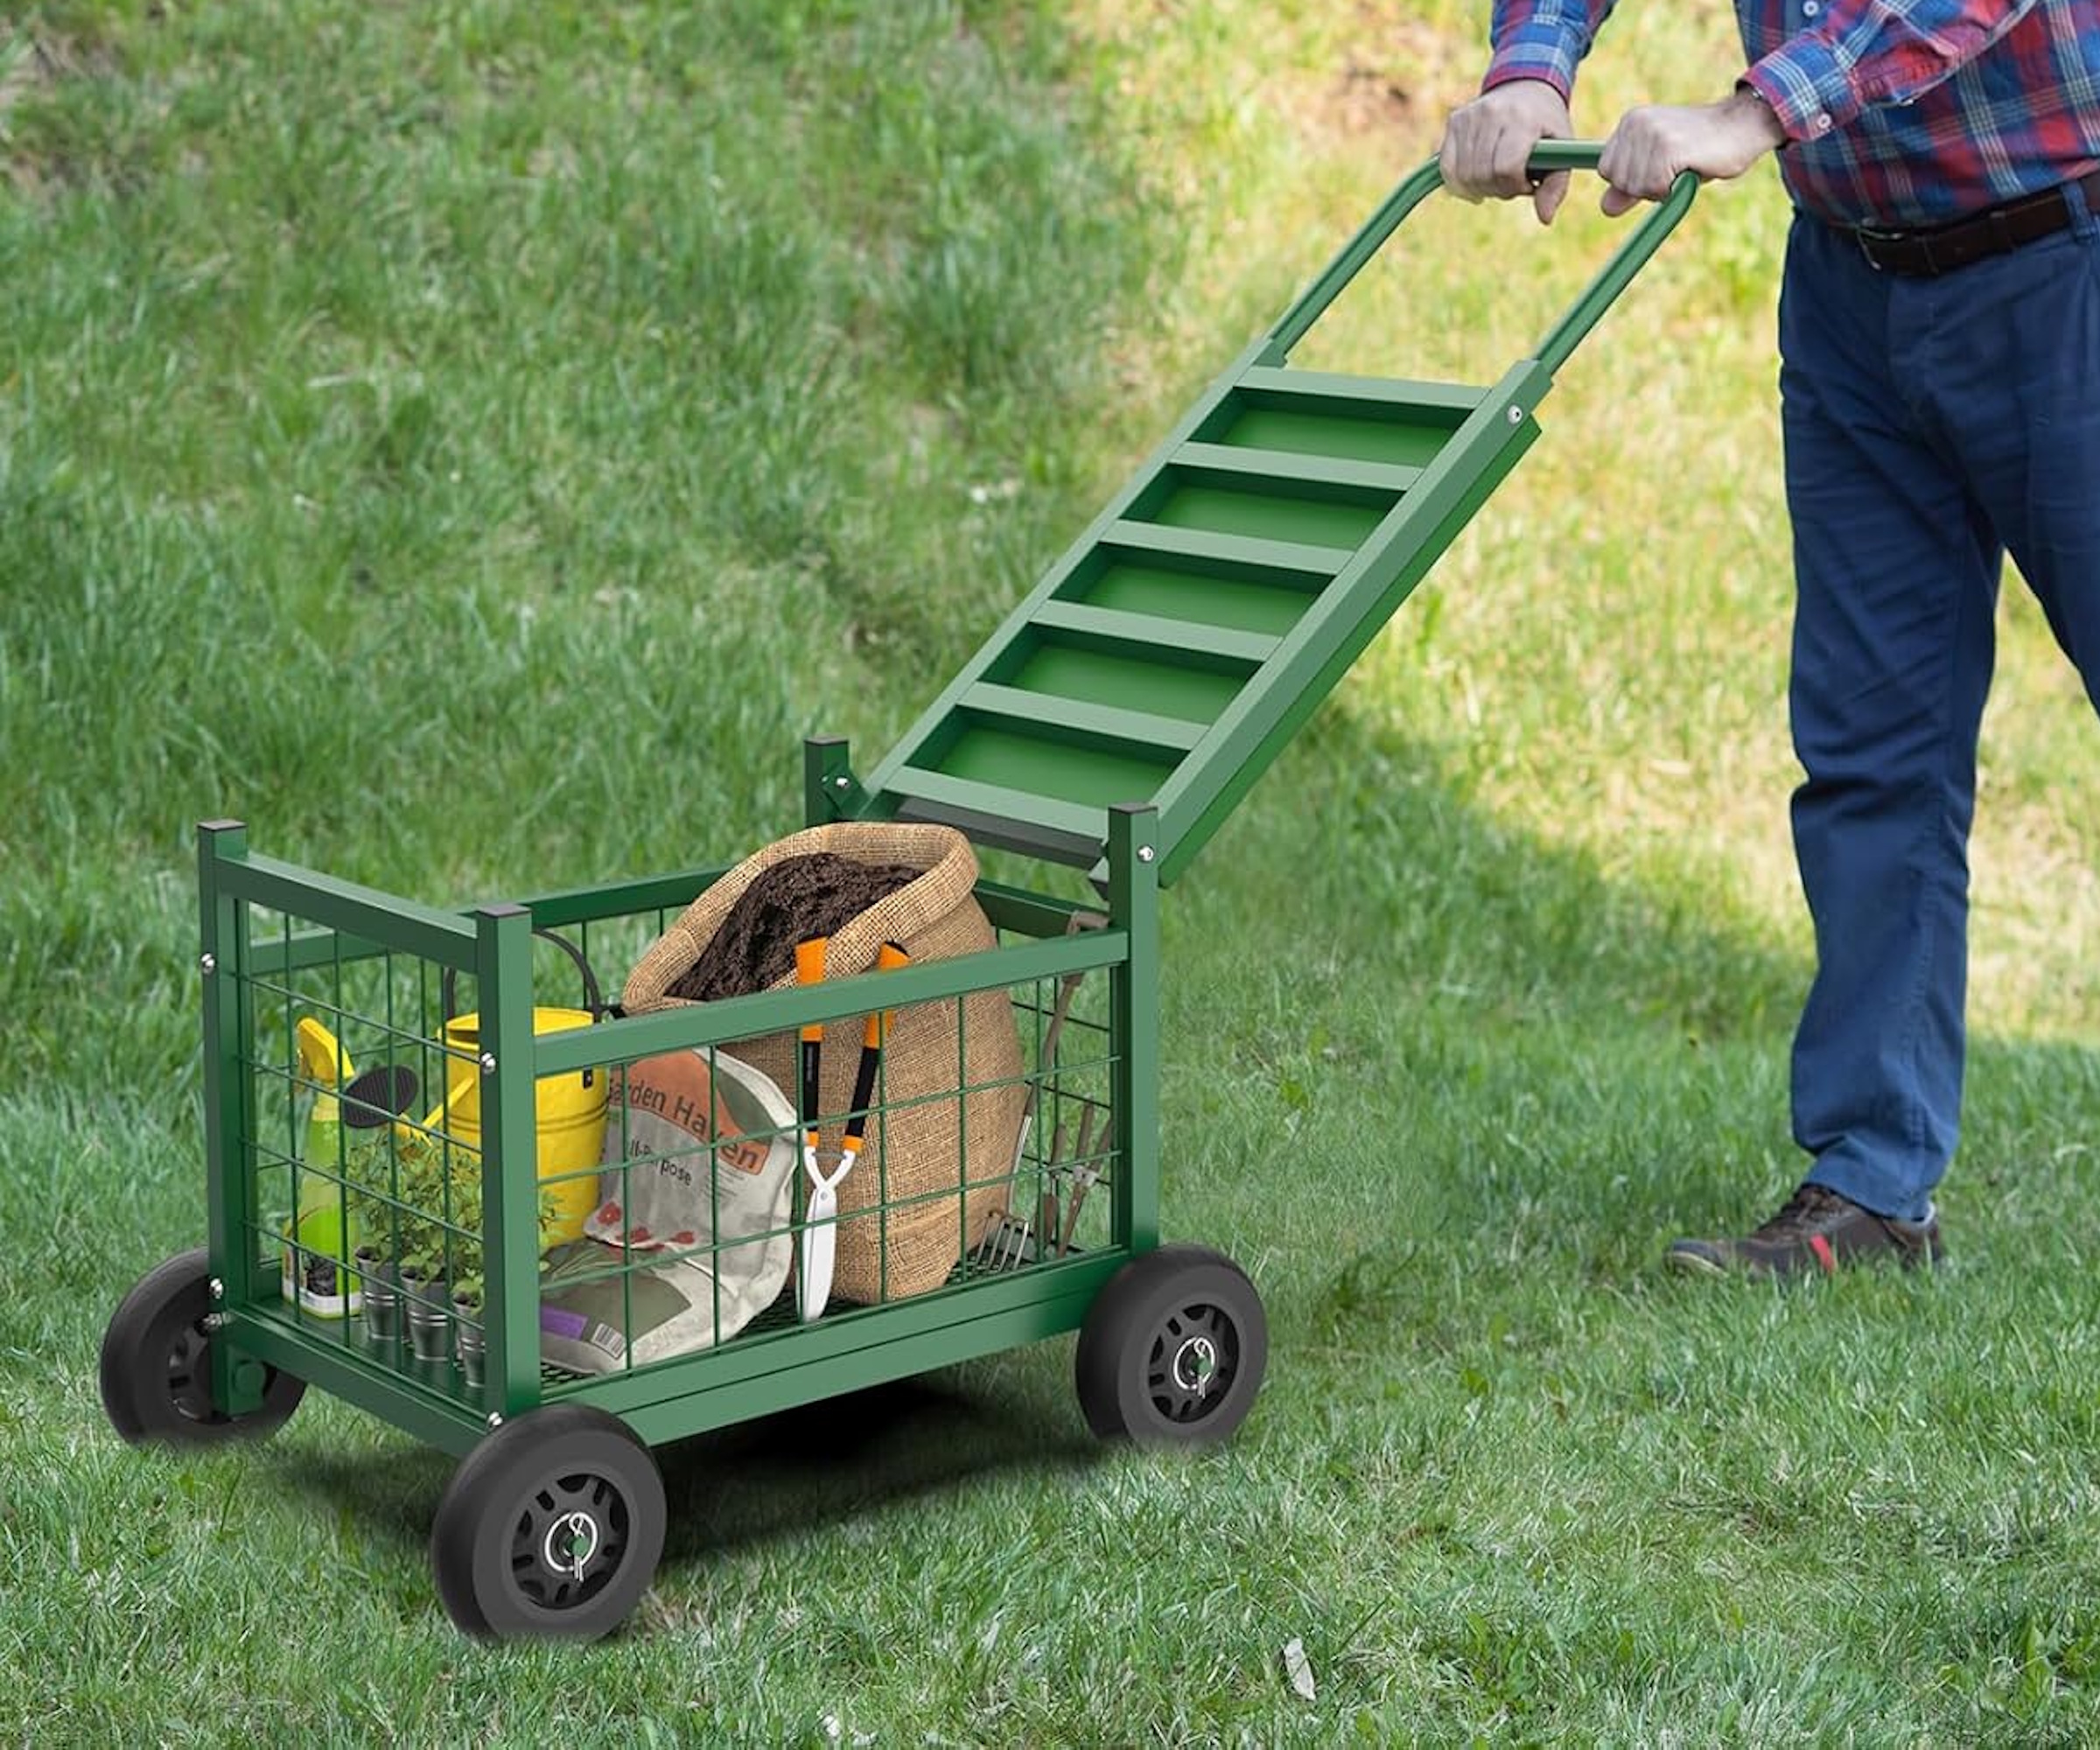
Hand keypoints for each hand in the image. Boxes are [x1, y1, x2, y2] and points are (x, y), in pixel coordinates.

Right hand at [1438, 79, 1576, 224]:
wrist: (1526, 88)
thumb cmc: (1546, 128)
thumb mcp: (1562, 154)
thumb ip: (1556, 187)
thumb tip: (1545, 219)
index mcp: (1523, 119)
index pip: (1505, 169)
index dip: (1515, 186)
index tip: (1527, 183)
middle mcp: (1492, 113)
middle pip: (1482, 175)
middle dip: (1498, 189)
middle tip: (1512, 182)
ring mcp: (1470, 116)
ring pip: (1463, 175)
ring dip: (1480, 188)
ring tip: (1496, 178)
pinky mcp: (1455, 121)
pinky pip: (1447, 168)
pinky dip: (1459, 184)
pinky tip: (1475, 182)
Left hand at [1595, 91, 1785, 216]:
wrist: (1742, 126)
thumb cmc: (1701, 149)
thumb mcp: (1660, 167)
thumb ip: (1631, 185)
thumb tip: (1605, 207)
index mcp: (1630, 122)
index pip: (1606, 170)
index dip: (1632, 180)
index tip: (1660, 165)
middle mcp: (1636, 122)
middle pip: (1619, 182)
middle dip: (1646, 187)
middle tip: (1676, 166)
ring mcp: (1651, 133)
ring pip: (1636, 187)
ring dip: (1662, 188)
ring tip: (1685, 165)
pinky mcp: (1668, 146)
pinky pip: (1656, 188)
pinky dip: (1673, 189)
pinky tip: (1691, 167)